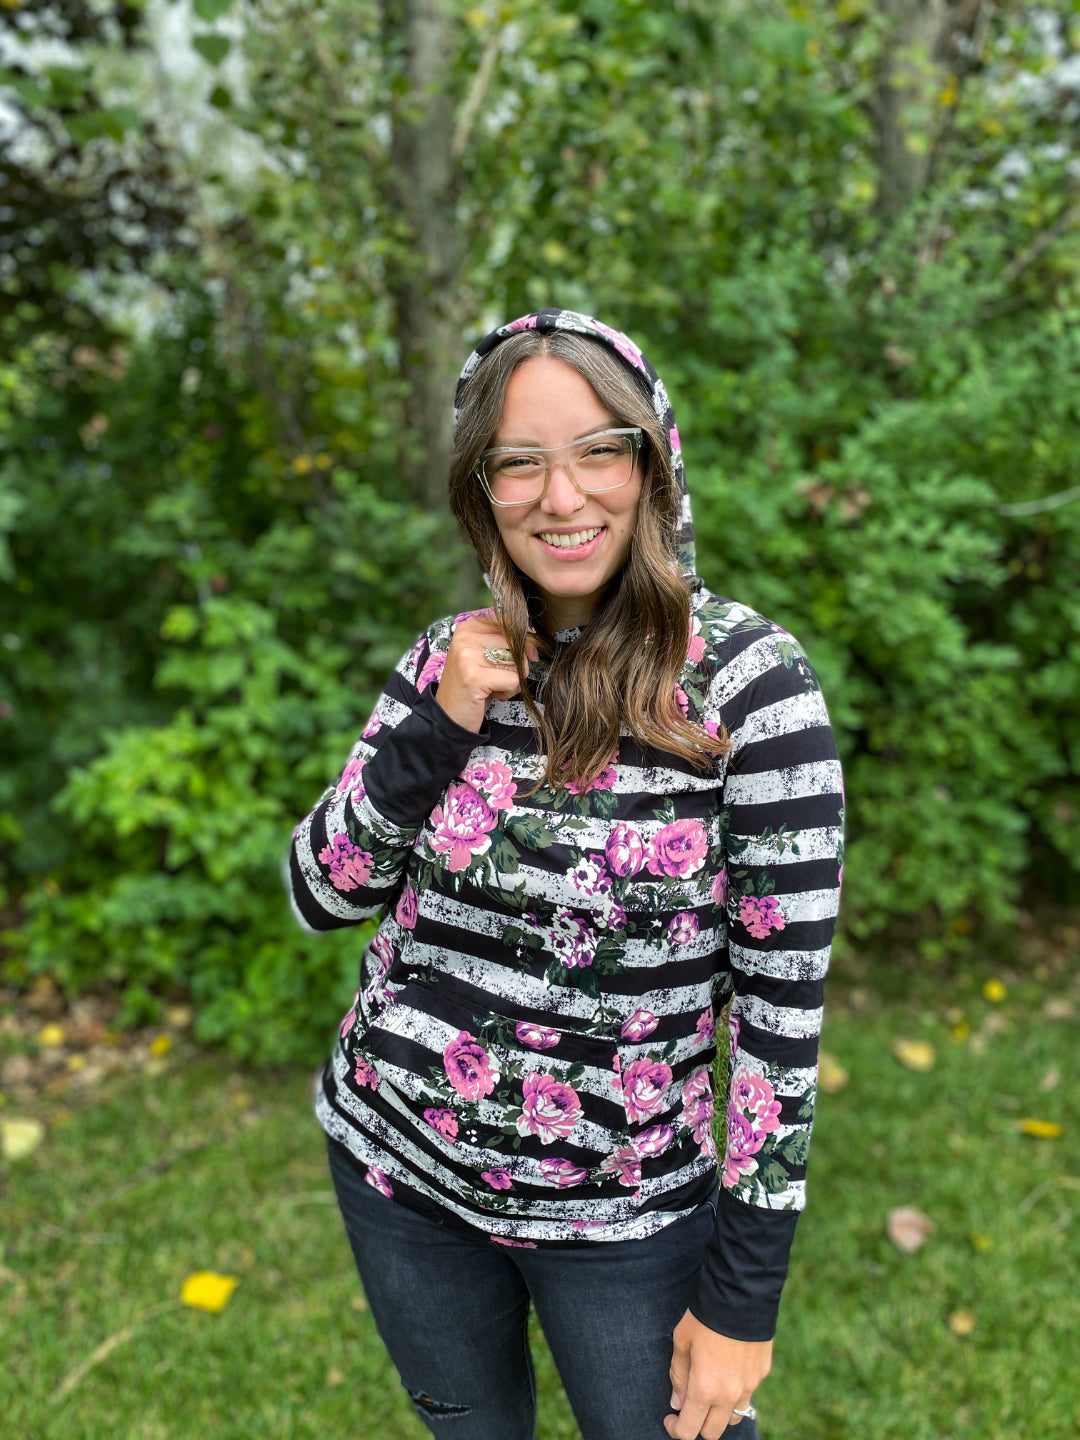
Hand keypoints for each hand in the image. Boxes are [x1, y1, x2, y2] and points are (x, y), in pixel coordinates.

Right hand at [434, 612, 538, 732]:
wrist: (448, 717)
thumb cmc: (471, 686)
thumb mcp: (483, 657)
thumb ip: (502, 641)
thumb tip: (533, 636)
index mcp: (467, 628)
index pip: (508, 622)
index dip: (523, 638)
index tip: (529, 653)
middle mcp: (465, 638)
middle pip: (515, 643)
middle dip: (518, 665)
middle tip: (499, 679)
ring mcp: (468, 656)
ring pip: (516, 662)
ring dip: (512, 680)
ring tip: (492, 687)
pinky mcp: (475, 677)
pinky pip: (513, 680)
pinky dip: (508, 691)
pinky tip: (491, 695)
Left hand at [665, 1310, 771, 1439]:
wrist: (740, 1295)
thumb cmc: (704, 1317)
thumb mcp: (681, 1342)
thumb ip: (678, 1376)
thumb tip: (677, 1403)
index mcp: (705, 1389)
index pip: (689, 1430)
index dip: (676, 1429)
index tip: (670, 1418)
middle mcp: (729, 1395)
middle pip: (712, 1432)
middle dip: (697, 1425)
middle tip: (688, 1407)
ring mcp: (749, 1386)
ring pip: (732, 1417)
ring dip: (719, 1413)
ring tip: (710, 1390)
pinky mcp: (762, 1374)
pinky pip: (747, 1395)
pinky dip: (735, 1393)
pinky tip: (728, 1372)